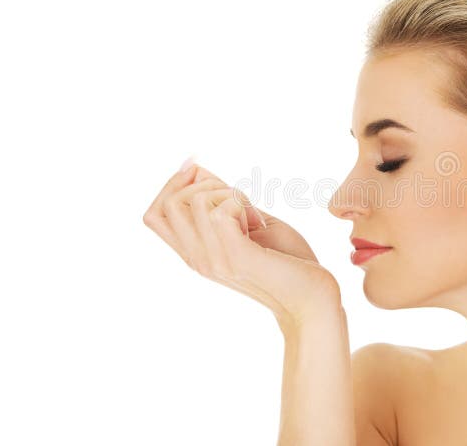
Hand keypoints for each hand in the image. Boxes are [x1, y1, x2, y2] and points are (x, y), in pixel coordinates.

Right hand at [143, 161, 340, 330]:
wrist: (314, 297)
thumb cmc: (288, 260)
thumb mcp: (248, 222)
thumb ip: (222, 200)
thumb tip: (194, 169)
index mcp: (196, 253)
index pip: (153, 215)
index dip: (172, 185)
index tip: (204, 176)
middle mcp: (198, 259)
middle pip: (168, 203)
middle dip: (204, 184)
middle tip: (237, 200)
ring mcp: (214, 261)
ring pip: (195, 201)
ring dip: (227, 193)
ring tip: (252, 215)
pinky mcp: (237, 259)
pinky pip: (219, 211)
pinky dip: (240, 204)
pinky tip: (257, 222)